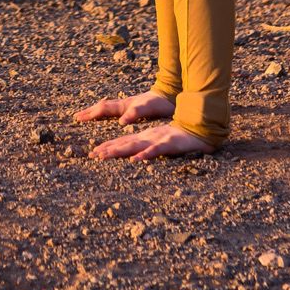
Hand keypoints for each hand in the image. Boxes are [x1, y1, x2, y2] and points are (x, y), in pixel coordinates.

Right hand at [73, 90, 174, 124]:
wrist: (169, 92)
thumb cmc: (160, 103)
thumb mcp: (148, 108)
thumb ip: (134, 113)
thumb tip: (120, 122)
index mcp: (125, 105)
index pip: (104, 109)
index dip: (91, 114)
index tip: (78, 118)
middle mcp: (124, 104)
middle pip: (103, 107)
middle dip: (90, 112)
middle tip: (77, 116)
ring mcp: (128, 104)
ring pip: (108, 106)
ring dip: (96, 111)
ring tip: (88, 114)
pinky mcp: (133, 106)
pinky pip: (115, 108)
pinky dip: (106, 111)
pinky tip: (108, 114)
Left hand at [89, 124, 216, 160]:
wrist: (197, 130)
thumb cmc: (177, 138)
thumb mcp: (158, 142)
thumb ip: (145, 148)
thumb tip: (131, 156)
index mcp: (144, 137)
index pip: (123, 142)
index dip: (108, 146)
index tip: (93, 153)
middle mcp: (147, 138)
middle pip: (124, 143)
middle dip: (108, 149)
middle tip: (92, 155)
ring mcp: (156, 140)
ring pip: (135, 145)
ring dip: (119, 150)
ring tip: (105, 155)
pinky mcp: (168, 144)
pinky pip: (154, 151)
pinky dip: (144, 155)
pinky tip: (135, 159)